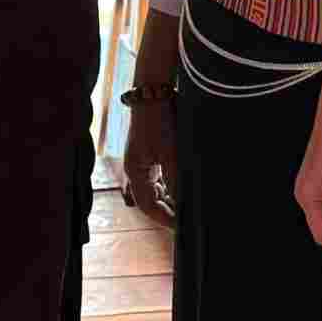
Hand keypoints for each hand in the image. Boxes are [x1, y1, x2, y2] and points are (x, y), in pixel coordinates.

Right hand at [120, 101, 178, 229]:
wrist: (154, 93)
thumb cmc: (160, 122)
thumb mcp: (172, 153)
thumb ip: (177, 180)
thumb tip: (184, 203)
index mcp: (136, 171)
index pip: (147, 206)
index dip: (163, 218)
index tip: (180, 227)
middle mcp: (136, 169)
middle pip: (149, 200)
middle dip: (167, 211)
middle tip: (185, 220)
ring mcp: (141, 160)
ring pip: (154, 189)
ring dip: (168, 199)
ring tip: (185, 207)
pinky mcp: (149, 152)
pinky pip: (157, 178)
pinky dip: (168, 187)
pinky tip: (180, 190)